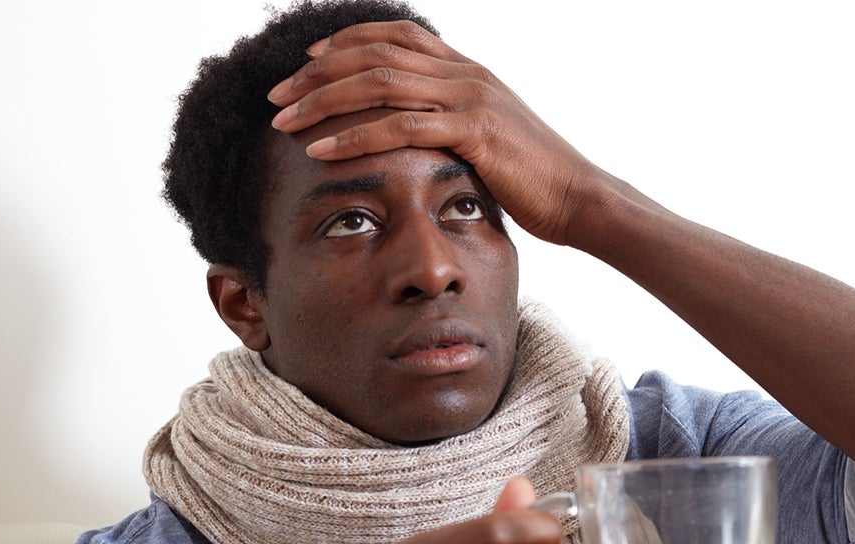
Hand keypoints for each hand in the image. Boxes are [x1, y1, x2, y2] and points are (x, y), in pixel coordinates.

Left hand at [267, 20, 611, 245]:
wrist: (578, 196)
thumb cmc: (534, 178)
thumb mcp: (490, 137)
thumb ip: (454, 122)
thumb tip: (419, 132)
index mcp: (467, 69)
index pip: (395, 36)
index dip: (345, 42)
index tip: (306, 62)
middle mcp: (465, 74)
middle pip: (374, 56)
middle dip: (317, 75)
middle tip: (277, 96)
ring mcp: (470, 98)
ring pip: (379, 85)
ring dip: (324, 102)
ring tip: (284, 121)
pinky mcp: (473, 132)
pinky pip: (400, 127)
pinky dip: (354, 136)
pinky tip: (322, 150)